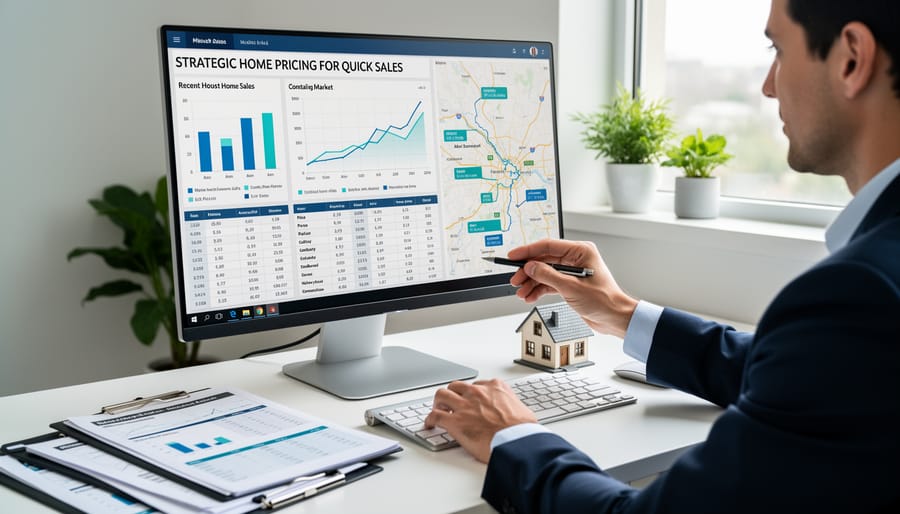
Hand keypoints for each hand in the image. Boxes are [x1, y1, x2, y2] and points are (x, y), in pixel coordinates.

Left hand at [423, 379, 536, 462]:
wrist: (516, 442)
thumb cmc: (522, 431)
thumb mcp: (523, 411)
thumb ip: (514, 408)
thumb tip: (518, 416)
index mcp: (495, 388)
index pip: (478, 385)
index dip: (472, 394)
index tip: (471, 400)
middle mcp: (477, 393)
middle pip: (457, 386)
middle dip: (453, 394)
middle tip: (451, 403)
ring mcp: (464, 406)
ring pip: (442, 395)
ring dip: (439, 403)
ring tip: (438, 409)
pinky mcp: (455, 421)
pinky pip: (435, 416)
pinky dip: (430, 419)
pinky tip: (429, 423)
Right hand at [508, 239, 637, 337]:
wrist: (614, 318)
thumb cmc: (604, 301)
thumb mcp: (572, 288)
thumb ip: (548, 275)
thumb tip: (530, 267)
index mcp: (581, 251)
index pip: (548, 246)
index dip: (528, 251)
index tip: (514, 256)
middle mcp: (576, 258)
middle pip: (544, 259)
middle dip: (528, 271)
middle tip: (515, 279)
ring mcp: (572, 271)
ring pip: (544, 272)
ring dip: (531, 282)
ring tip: (521, 292)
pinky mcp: (569, 284)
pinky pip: (549, 283)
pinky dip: (539, 289)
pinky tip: (530, 296)